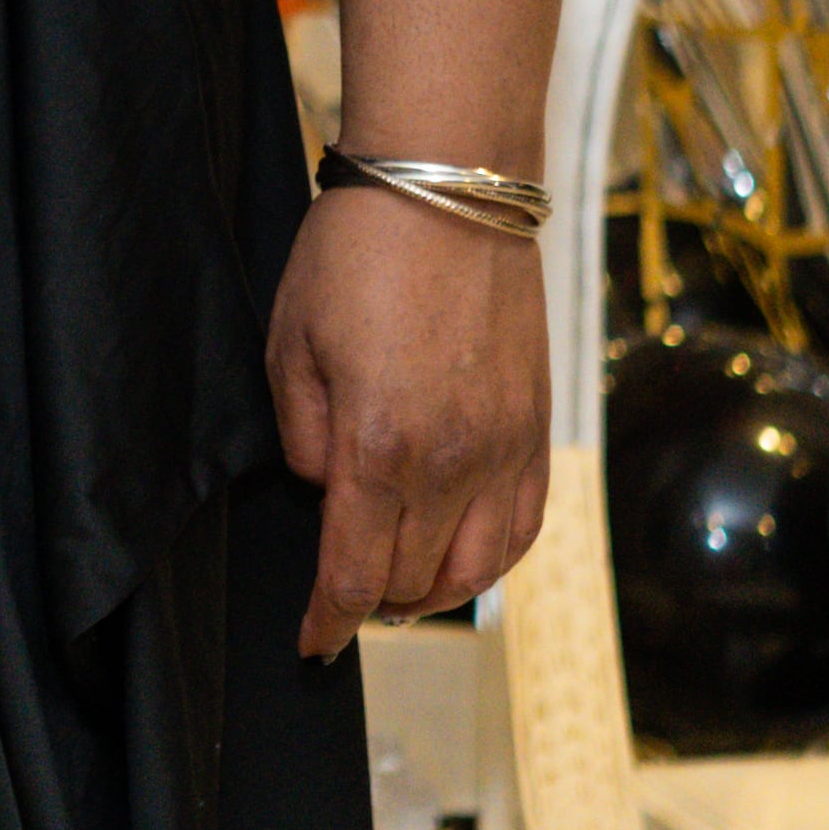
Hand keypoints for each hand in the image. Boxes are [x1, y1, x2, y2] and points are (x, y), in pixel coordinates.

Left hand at [269, 182, 551, 653]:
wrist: (449, 186)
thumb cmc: (356, 253)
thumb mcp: (290, 344)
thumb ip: (304, 437)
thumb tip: (327, 490)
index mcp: (378, 447)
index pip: (352, 573)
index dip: (327, 622)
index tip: (311, 643)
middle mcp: (451, 463)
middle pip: (411, 581)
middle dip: (369, 603)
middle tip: (341, 598)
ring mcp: (504, 448)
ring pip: (476, 571)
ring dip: (432, 594)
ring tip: (397, 587)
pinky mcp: (538, 427)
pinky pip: (523, 527)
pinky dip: (491, 560)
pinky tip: (463, 556)